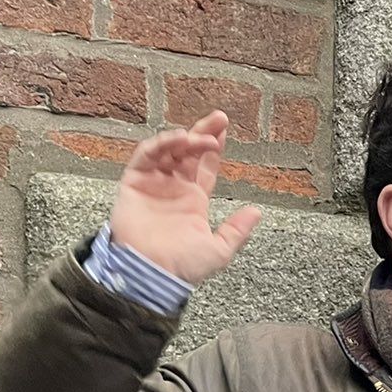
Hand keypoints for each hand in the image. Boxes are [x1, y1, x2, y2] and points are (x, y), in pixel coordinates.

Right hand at [109, 112, 261, 285]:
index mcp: (194, 200)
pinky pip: (146, 156)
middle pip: (189, 152)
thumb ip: (237, 231)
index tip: (225, 130)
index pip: (205, 166)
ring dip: (185, 140)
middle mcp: (174, 188)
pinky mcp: (134, 182)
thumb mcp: (218, 250)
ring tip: (201, 138)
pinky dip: (160, 144)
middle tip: (219, 118)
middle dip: (203, 133)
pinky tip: (178, 140)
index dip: (214, 147)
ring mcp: (154, 183)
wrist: (150, 273)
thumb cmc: (182, 267)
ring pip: (169, 150)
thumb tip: (257, 212)